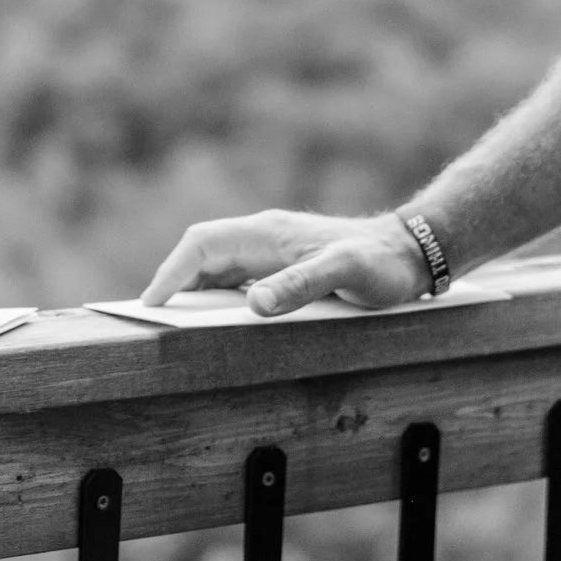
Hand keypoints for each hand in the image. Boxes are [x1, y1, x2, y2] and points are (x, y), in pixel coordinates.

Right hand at [142, 209, 432, 317]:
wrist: (410, 252)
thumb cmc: (379, 262)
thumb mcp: (343, 273)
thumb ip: (300, 285)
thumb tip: (254, 305)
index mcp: (267, 233)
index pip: (202, 244)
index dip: (172, 272)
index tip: (151, 304)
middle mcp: (263, 239)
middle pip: (202, 255)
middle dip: (173, 283)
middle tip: (150, 323)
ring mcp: (271, 253)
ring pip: (216, 268)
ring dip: (192, 292)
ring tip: (170, 328)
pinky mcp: (282, 268)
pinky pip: (235, 282)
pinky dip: (215, 300)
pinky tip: (213, 325)